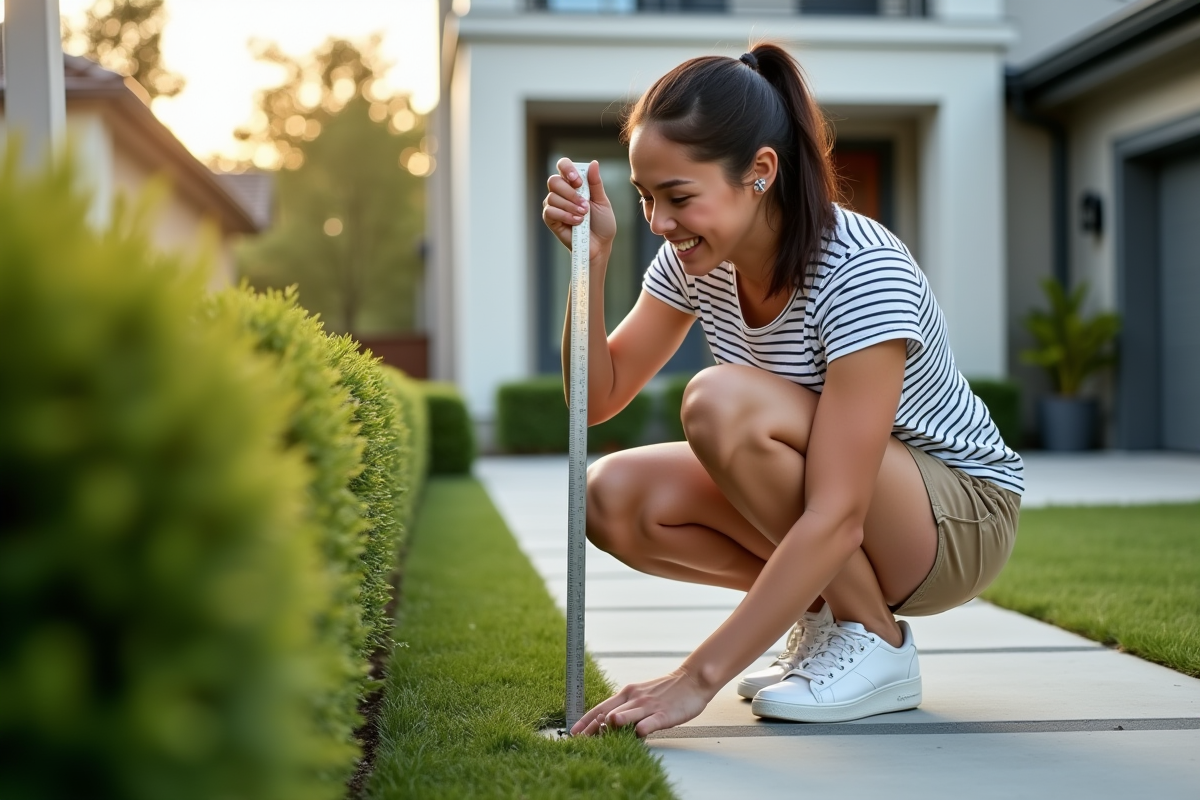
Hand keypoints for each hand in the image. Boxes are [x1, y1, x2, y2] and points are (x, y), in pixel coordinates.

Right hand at [542, 158, 615, 262]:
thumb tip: (594, 163)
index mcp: (574, 183)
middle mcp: (561, 192)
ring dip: (570, 206)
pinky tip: (577, 222)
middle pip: (554, 180)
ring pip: (552, 197)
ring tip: (583, 215)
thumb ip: (595, 183)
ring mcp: (554, 205)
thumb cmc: (602, 223)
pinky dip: (565, 216)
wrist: (600, 244)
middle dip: (570, 192)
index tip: (578, 181)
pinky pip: (550, 211)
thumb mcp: (602, 201)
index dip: (567, 169)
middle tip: (584, 204)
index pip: (563, 165)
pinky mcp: (550, 219)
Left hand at [568, 666, 713, 738]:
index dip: (586, 720)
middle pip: (609, 713)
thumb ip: (625, 707)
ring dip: (617, 720)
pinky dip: (644, 727)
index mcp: (627, 693)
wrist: (691, 680)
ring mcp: (649, 706)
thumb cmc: (665, 691)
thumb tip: (606, 721)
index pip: (601, 708)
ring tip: (606, 728)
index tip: (573, 732)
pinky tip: (639, 733)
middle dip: (594, 727)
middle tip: (580, 739)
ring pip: (628, 714)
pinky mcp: (665, 714)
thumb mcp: (640, 695)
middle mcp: (634, 698)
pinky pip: (652, 721)